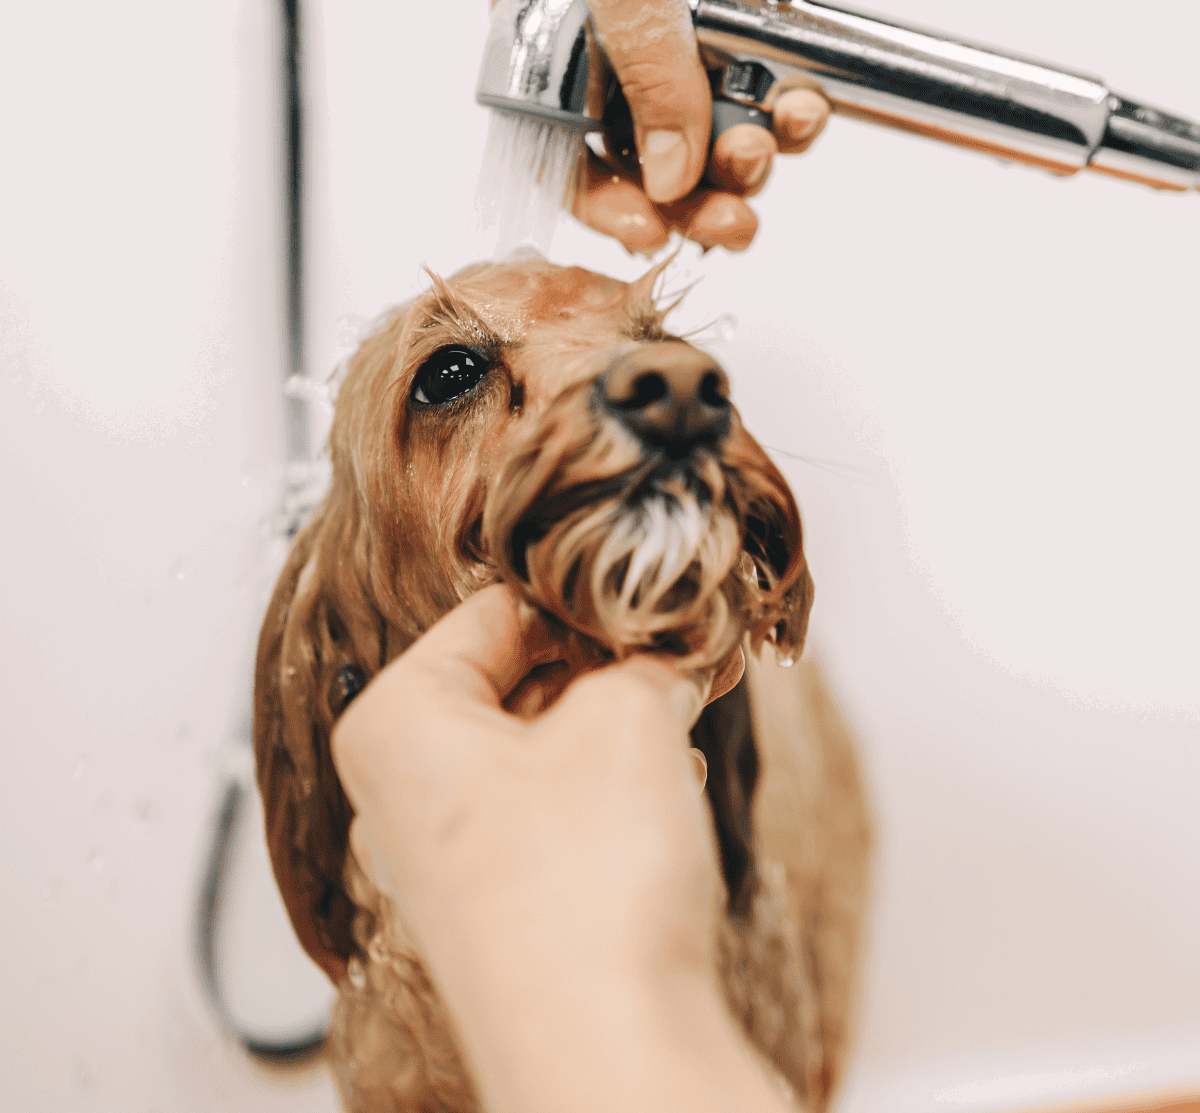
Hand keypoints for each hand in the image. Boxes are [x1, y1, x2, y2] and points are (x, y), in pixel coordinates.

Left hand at [331, 586, 786, 1112]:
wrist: (607, 1052)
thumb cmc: (584, 891)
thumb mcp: (626, 719)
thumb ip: (646, 658)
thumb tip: (669, 640)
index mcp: (396, 720)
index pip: (497, 610)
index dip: (587, 597)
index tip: (652, 593)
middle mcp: (406, 784)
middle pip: (518, 675)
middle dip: (610, 661)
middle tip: (687, 643)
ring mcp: (451, 845)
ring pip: (543, 740)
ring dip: (621, 717)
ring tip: (688, 700)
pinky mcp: (499, 895)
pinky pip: (555, 800)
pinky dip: (612, 776)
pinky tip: (671, 773)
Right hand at [492, 0, 833, 252]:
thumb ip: (641, 65)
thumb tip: (669, 172)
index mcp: (546, 15)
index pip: (559, 140)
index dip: (603, 196)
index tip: (650, 228)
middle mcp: (615, 35)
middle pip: (640, 156)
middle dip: (686, 197)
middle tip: (727, 221)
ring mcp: (689, 30)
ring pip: (711, 140)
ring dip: (743, 167)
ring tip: (762, 154)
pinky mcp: (758, 21)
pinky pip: (771, 100)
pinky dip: (792, 122)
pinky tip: (802, 113)